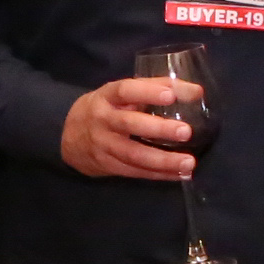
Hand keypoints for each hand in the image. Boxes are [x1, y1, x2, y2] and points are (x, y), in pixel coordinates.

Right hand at [62, 76, 200, 180]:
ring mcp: (103, 145)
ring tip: (189, 163)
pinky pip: (135, 172)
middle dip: (158, 129)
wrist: (66, 136)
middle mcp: (103, 120)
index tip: (171, 96)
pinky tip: (180, 175)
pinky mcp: (108, 166)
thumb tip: (197, 92)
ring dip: (163, 160)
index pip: (125, 91)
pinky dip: (159, 174)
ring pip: (133, 154)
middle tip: (186, 132)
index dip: (147, 92)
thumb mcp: (122, 94)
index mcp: (107, 96)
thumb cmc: (106, 108)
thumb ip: (156, 88)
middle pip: (129, 124)